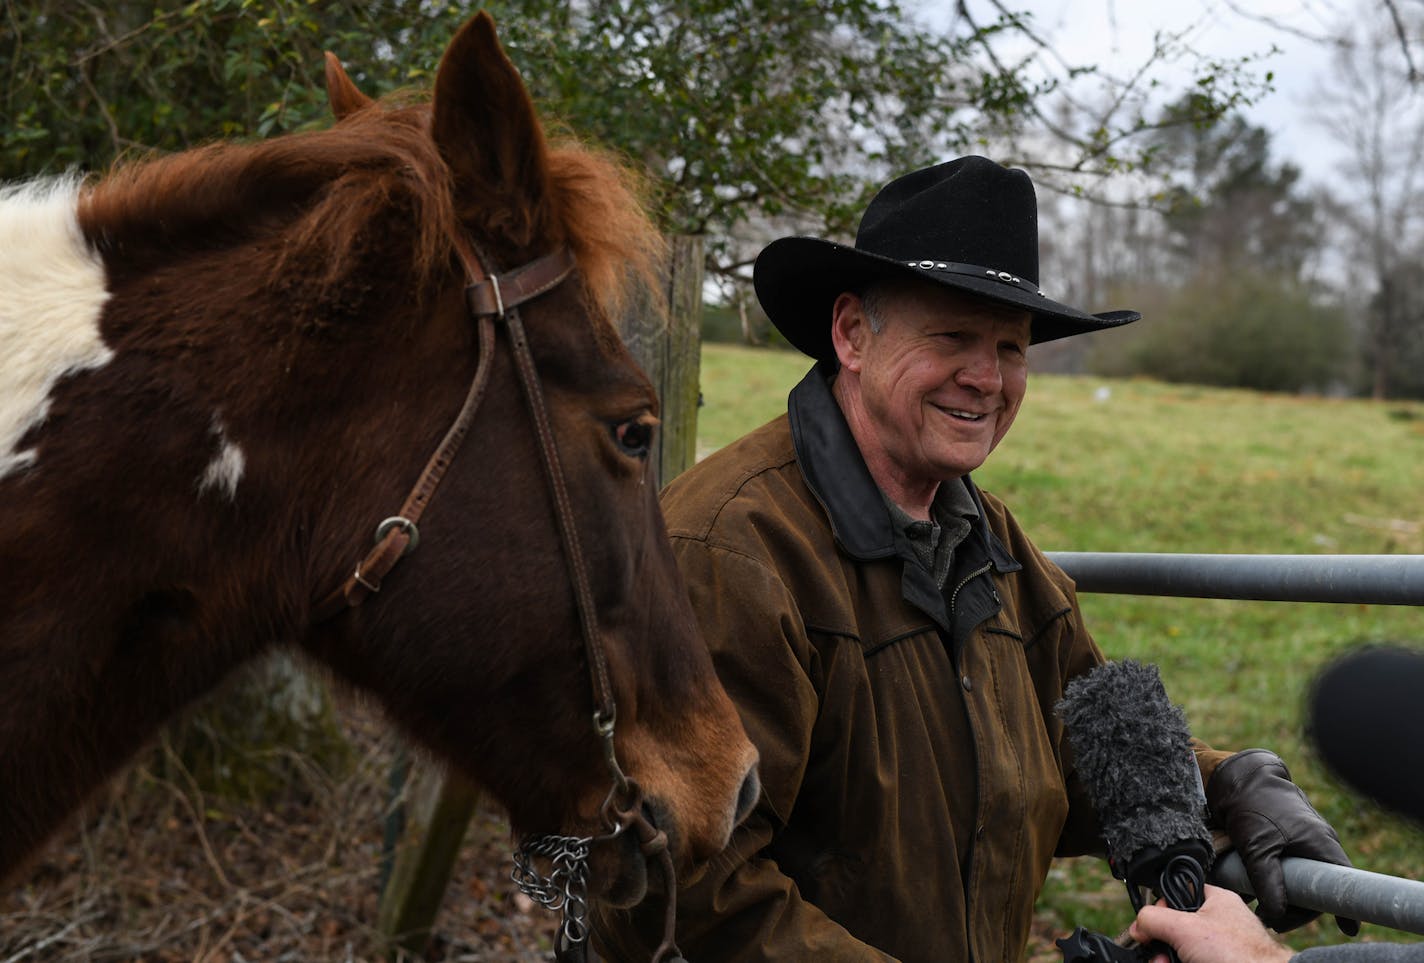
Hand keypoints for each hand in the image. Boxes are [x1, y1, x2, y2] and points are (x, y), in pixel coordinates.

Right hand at [1129, 884, 1293, 962]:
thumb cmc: (1238, 954)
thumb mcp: (1184, 928)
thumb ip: (1154, 919)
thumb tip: (1139, 924)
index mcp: (1216, 900)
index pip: (1178, 895)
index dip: (1160, 910)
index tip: (1149, 927)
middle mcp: (1220, 922)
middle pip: (1177, 927)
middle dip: (1161, 942)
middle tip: (1156, 953)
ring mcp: (1222, 947)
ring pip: (1184, 948)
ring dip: (1168, 958)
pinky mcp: (1222, 962)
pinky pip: (1194, 960)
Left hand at [1206, 748, 1358, 933]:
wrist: (1239, 777)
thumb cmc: (1253, 805)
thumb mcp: (1258, 847)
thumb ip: (1268, 881)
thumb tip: (1276, 914)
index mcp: (1321, 843)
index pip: (1341, 884)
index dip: (1344, 907)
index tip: (1348, 929)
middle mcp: (1317, 843)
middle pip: (1317, 887)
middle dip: (1298, 909)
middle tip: (1273, 921)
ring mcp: (1302, 840)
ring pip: (1300, 877)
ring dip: (1283, 896)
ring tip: (1261, 911)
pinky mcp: (1285, 839)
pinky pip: (1286, 866)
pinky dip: (1274, 880)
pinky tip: (1253, 892)